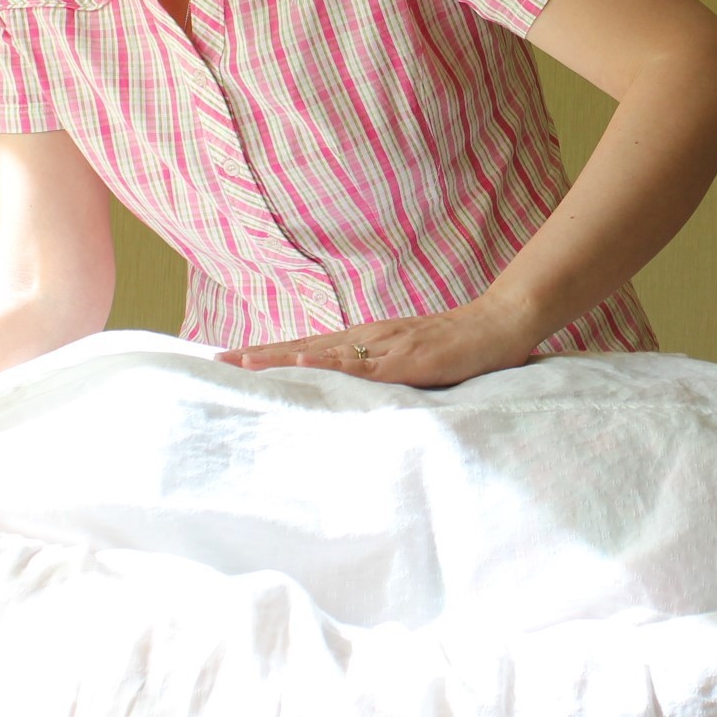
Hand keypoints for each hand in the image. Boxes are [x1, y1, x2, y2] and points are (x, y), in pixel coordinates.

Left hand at [213, 301, 536, 387]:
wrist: (499, 325)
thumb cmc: (455, 347)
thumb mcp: (408, 362)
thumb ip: (379, 374)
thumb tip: (347, 392)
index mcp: (366, 340)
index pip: (307, 348)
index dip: (269, 355)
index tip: (230, 360)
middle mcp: (367, 338)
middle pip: (303, 347)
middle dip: (260, 356)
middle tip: (217, 362)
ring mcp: (386, 346)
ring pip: (323, 352)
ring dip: (282, 357)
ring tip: (244, 363)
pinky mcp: (408, 359)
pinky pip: (364, 364)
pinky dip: (332, 364)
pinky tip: (306, 363)